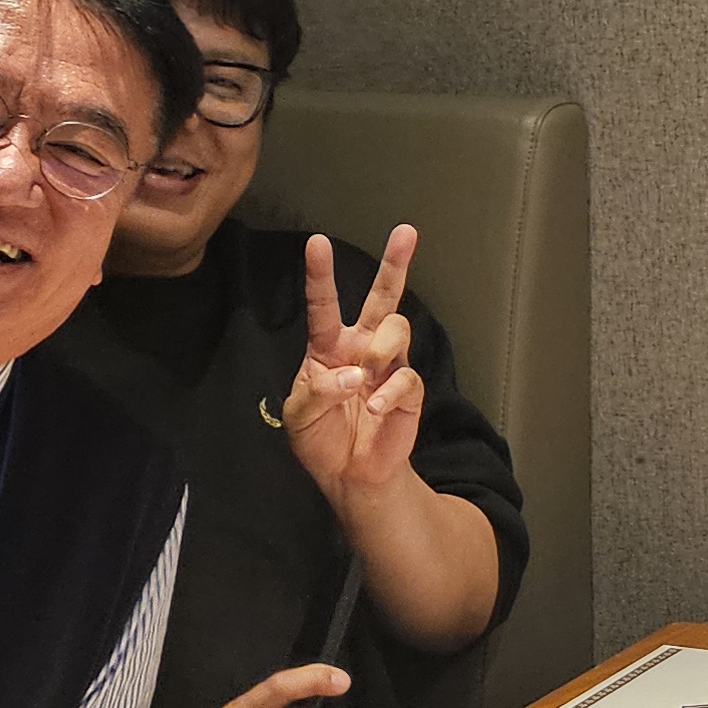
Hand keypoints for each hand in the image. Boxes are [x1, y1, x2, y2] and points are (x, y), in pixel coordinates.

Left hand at [283, 229, 426, 516]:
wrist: (348, 475)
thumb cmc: (319, 439)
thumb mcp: (299, 415)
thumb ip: (319, 390)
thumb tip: (354, 374)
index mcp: (329, 347)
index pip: (323, 304)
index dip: (320, 274)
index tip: (317, 242)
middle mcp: (362, 348)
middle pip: (383, 297)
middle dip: (395, 264)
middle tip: (406, 231)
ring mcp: (388, 367)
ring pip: (398, 328)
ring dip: (382, 348)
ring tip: (368, 375)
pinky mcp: (408, 391)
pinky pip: (405, 378)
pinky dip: (387, 393)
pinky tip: (373, 408)